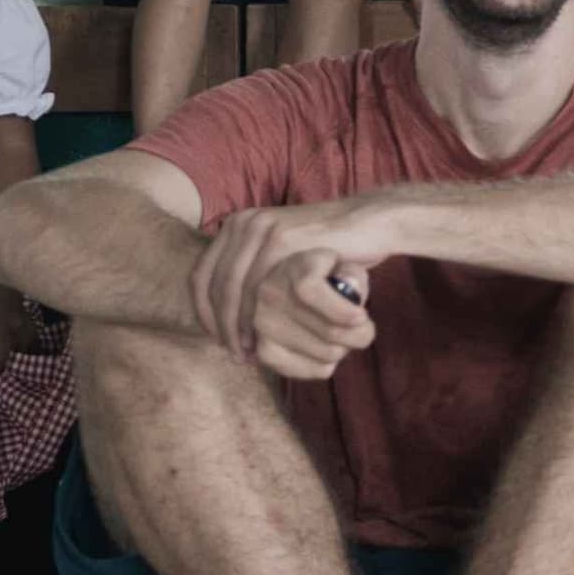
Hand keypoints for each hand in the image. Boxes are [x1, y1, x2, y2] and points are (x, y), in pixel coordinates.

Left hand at [0, 282, 37, 374]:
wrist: (3, 285)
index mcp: (2, 326)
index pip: (4, 349)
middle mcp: (18, 328)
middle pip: (18, 353)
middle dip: (8, 364)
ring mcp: (28, 327)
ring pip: (28, 350)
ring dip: (19, 358)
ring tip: (9, 364)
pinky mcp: (32, 326)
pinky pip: (34, 343)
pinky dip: (29, 351)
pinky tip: (21, 354)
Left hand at [193, 197, 392, 361]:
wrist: (371, 223)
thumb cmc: (331, 244)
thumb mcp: (283, 254)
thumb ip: (254, 268)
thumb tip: (226, 307)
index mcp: (237, 224)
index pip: (202, 275)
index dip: (204, 311)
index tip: (216, 338)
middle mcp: (245, 223)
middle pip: (215, 284)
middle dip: (220, 323)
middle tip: (233, 351)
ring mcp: (263, 228)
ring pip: (233, 288)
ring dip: (236, 326)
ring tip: (247, 351)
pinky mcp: (284, 239)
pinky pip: (258, 287)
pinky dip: (255, 318)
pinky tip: (263, 337)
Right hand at [245, 248, 378, 380]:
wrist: (291, 294)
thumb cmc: (328, 279)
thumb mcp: (344, 266)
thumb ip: (352, 274)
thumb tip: (350, 287)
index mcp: (293, 266)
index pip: (309, 289)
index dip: (340, 308)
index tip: (361, 316)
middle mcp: (270, 294)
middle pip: (328, 330)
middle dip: (359, 333)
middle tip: (363, 328)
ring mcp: (263, 326)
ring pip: (328, 353)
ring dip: (344, 348)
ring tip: (339, 333)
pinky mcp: (265, 353)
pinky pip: (317, 370)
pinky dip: (330, 364)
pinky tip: (325, 347)